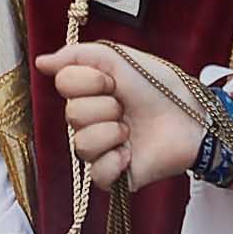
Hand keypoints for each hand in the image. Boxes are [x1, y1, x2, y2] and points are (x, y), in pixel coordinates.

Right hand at [37, 41, 199, 193]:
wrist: (191, 117)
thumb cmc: (160, 86)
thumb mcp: (120, 59)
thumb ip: (78, 56)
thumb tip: (41, 62)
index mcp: (88, 92)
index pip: (64, 84)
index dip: (90, 81)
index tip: (114, 81)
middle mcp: (89, 121)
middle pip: (72, 114)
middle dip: (105, 107)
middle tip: (126, 107)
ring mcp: (100, 149)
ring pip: (81, 145)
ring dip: (112, 133)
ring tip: (131, 130)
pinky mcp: (114, 176)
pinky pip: (96, 174)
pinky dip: (115, 162)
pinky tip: (130, 153)